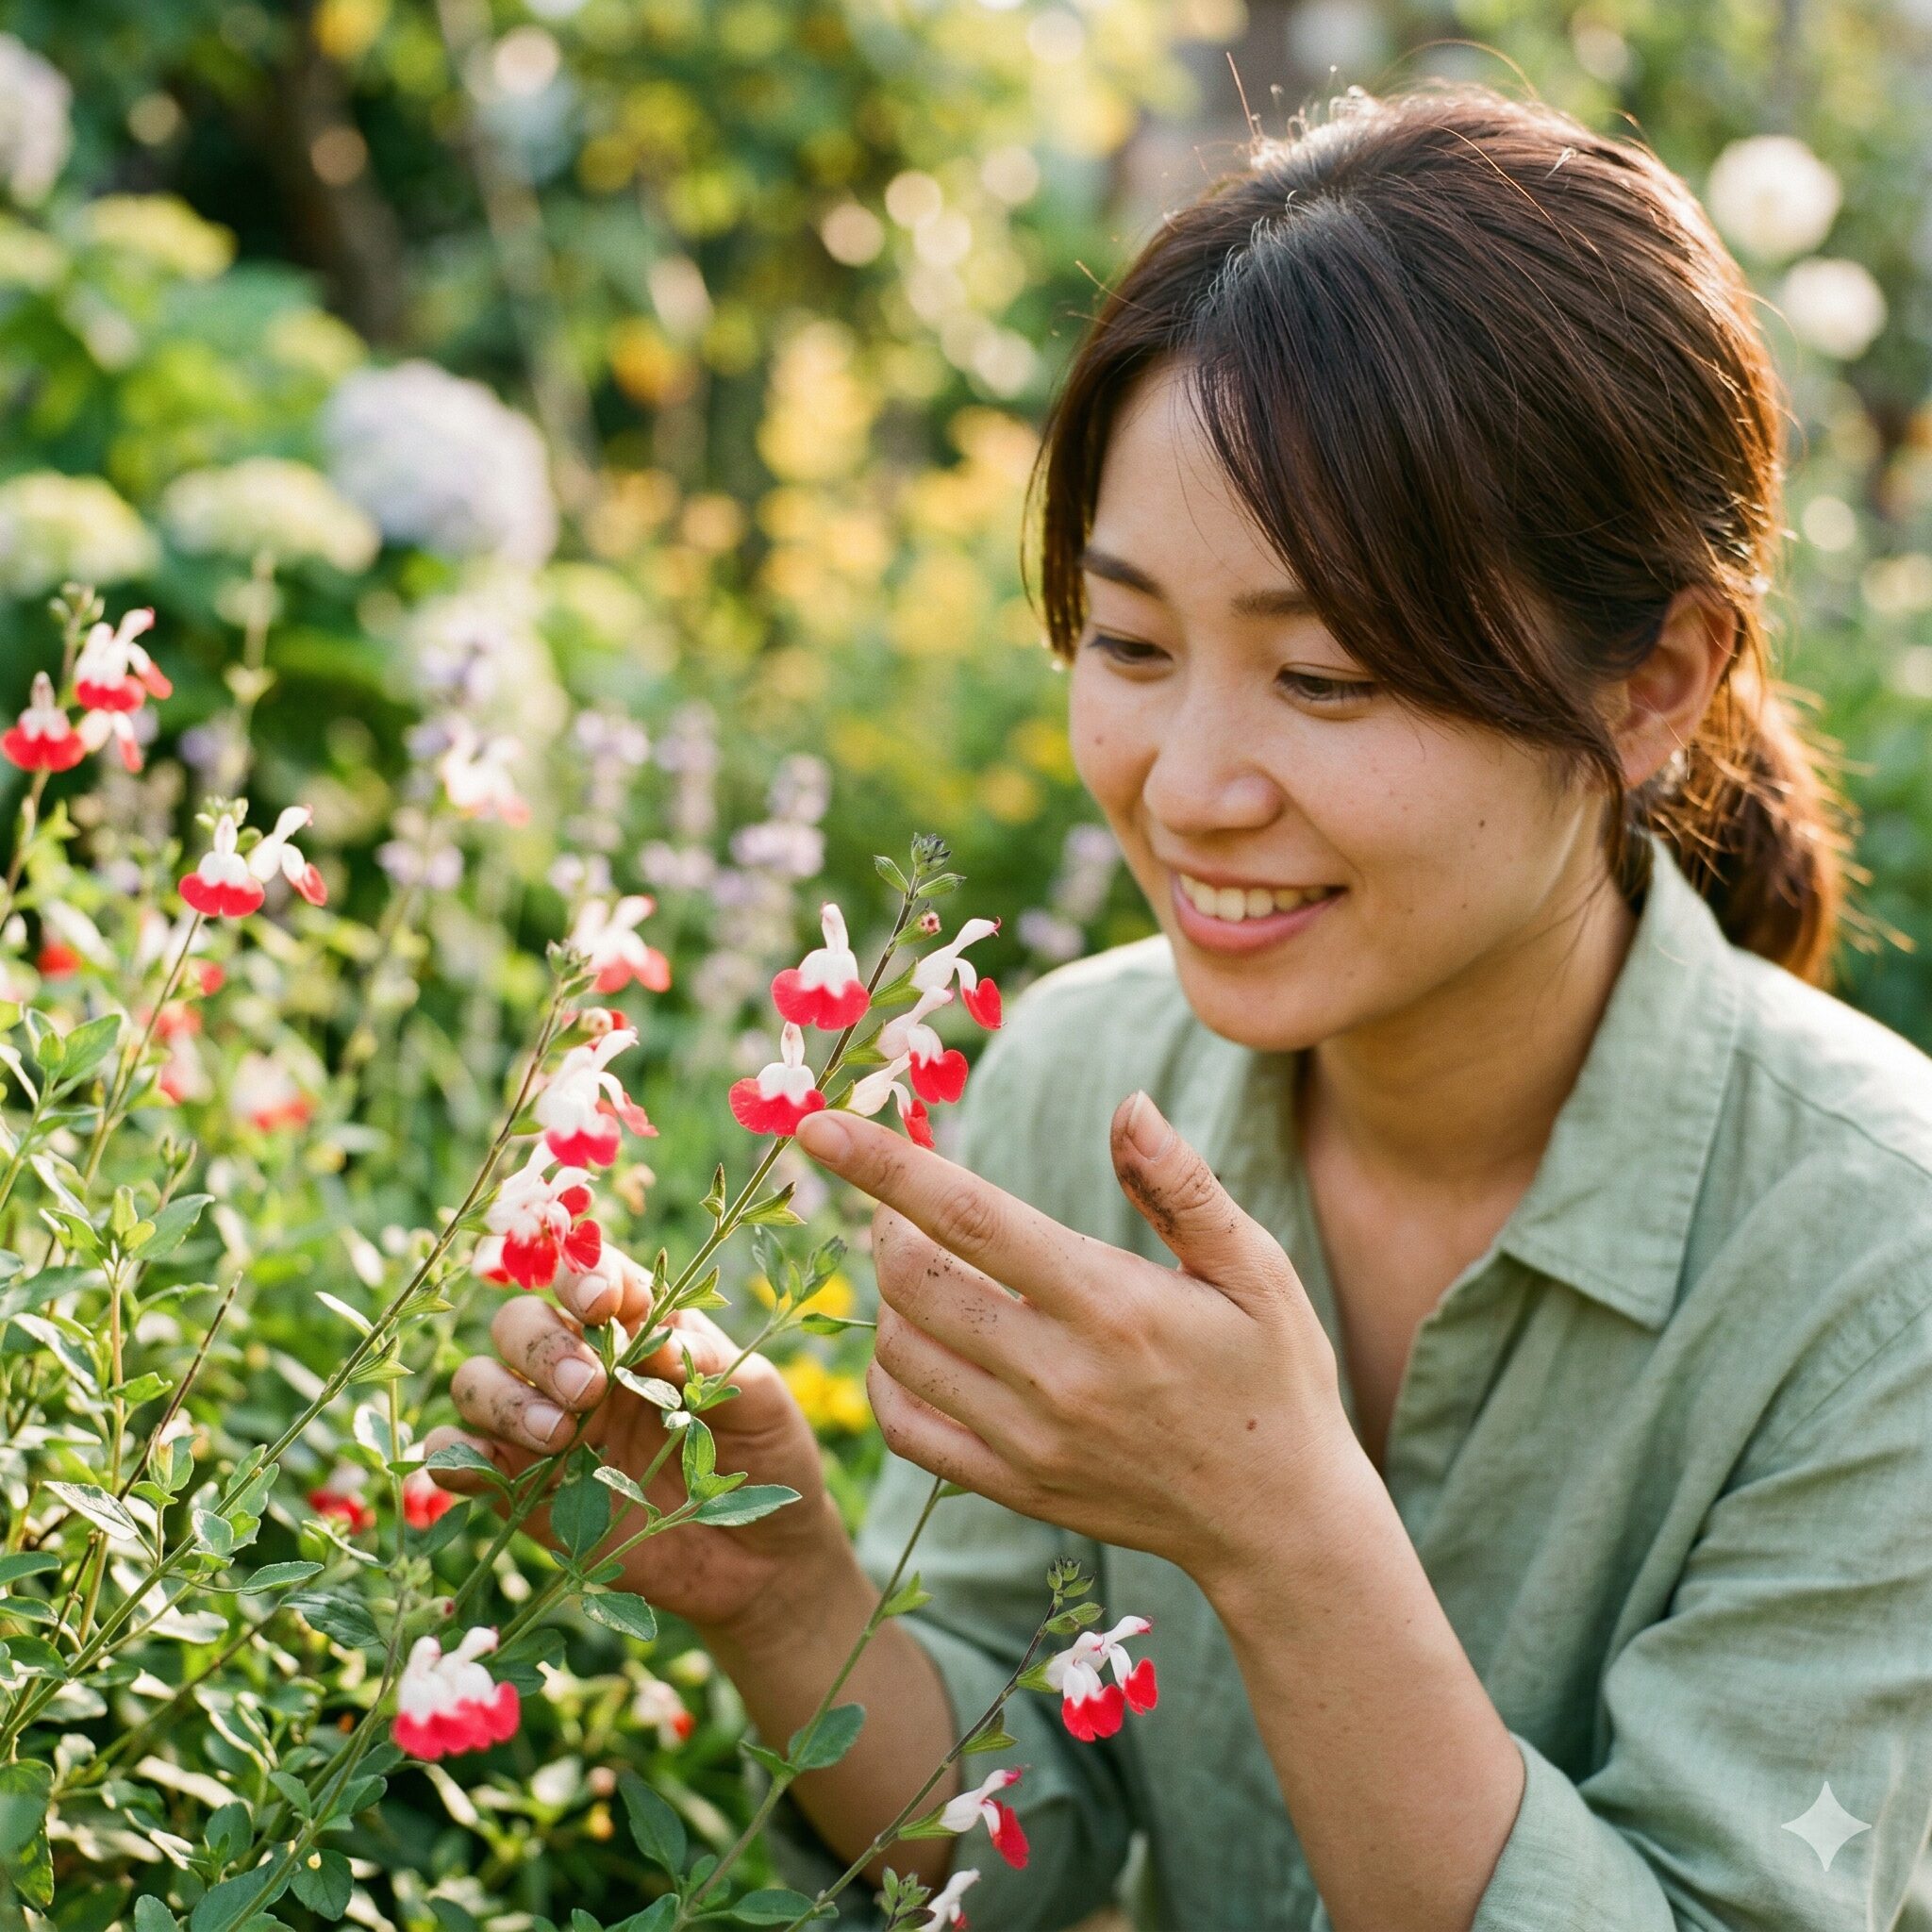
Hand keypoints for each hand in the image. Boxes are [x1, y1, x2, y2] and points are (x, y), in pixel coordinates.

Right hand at [424, 1268, 839, 1641]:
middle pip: (519, 1322)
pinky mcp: (525, 1493)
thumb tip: (655, 1338)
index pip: (590, 1275)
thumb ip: (710, 1363)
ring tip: (562, 1437)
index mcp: (640, 1328)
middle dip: (542, 1345)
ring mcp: (549, 1429)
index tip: (603, 1303)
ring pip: (478, 1381)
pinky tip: (489, 1469)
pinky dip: (456, 1456)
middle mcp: (584, 1368)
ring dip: (504, 1398)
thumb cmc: (768, 1458)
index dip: (581, 1274)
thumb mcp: (761, 1401)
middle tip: (588, 1389)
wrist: (762, 1560)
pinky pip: (460, 1459)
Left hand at [792, 1091, 1369, 1594]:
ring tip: (925, 1265)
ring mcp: (1025, 1439)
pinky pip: (905, 1424)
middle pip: (910, 1278)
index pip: (968, 1217)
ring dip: (890, 1290)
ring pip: (898, 1346)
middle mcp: (1055, 1374)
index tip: (820, 1125)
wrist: (1277, 1522)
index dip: (885, 1165)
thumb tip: (1128, 1104)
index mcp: (1110, 1304)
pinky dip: (888, 1372)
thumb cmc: (1273, 1375)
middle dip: (886, 1219)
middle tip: (907, 1202)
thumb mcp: (1256, 1270)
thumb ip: (1181, 1186)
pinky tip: (920, 1342)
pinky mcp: (1010, 1486)